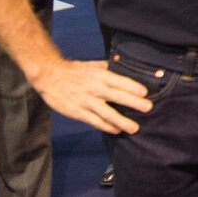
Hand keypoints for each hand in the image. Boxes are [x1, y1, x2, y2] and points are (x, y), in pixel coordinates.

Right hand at [28, 59, 149, 133]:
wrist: (49, 75)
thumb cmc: (74, 70)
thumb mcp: (92, 65)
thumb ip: (109, 68)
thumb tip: (126, 67)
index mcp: (99, 75)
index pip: (119, 80)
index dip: (132, 86)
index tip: (145, 92)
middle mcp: (94, 88)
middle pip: (116, 96)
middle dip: (133, 102)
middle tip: (148, 108)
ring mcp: (86, 101)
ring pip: (106, 112)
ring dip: (122, 120)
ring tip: (135, 128)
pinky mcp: (78, 112)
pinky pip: (94, 121)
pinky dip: (106, 126)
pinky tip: (117, 131)